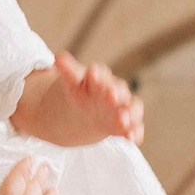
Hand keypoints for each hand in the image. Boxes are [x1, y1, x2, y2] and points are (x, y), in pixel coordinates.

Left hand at [20, 52, 143, 146]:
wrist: (88, 112)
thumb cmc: (82, 92)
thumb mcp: (73, 82)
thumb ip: (68, 70)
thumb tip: (58, 56)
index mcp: (100, 78)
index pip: (100, 73)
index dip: (96, 73)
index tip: (91, 73)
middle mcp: (115, 90)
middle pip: (119, 89)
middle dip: (115, 93)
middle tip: (111, 96)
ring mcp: (123, 107)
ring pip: (131, 108)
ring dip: (129, 114)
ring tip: (123, 120)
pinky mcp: (127, 124)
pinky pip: (135, 127)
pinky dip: (135, 132)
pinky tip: (131, 138)